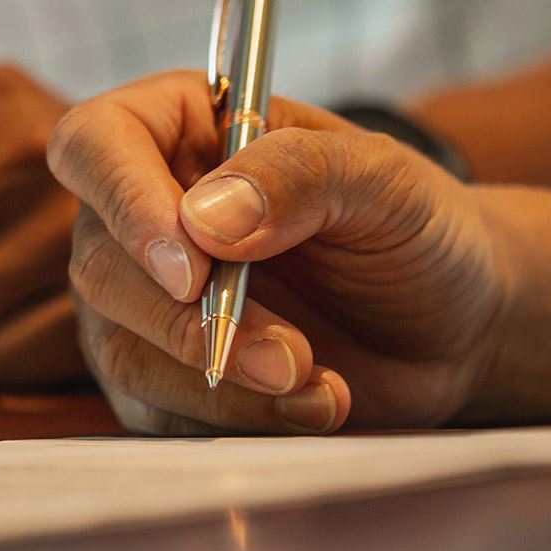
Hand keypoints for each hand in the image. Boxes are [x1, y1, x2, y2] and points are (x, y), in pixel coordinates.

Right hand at [47, 70, 512, 433]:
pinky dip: (238, 420)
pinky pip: (158, 413)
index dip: (122, 202)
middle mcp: (143, 213)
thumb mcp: (383, 179)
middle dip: (192, 322)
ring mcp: (144, 300)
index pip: (94, 145)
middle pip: (99, 265)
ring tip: (315, 381)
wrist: (457, 328)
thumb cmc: (415, 229)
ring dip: (218, 380)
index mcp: (178, 130)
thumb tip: (204, 220)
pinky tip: (313, 403)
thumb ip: (298, 175)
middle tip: (291, 353)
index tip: (192, 266)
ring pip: (123, 349)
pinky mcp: (163, 377)